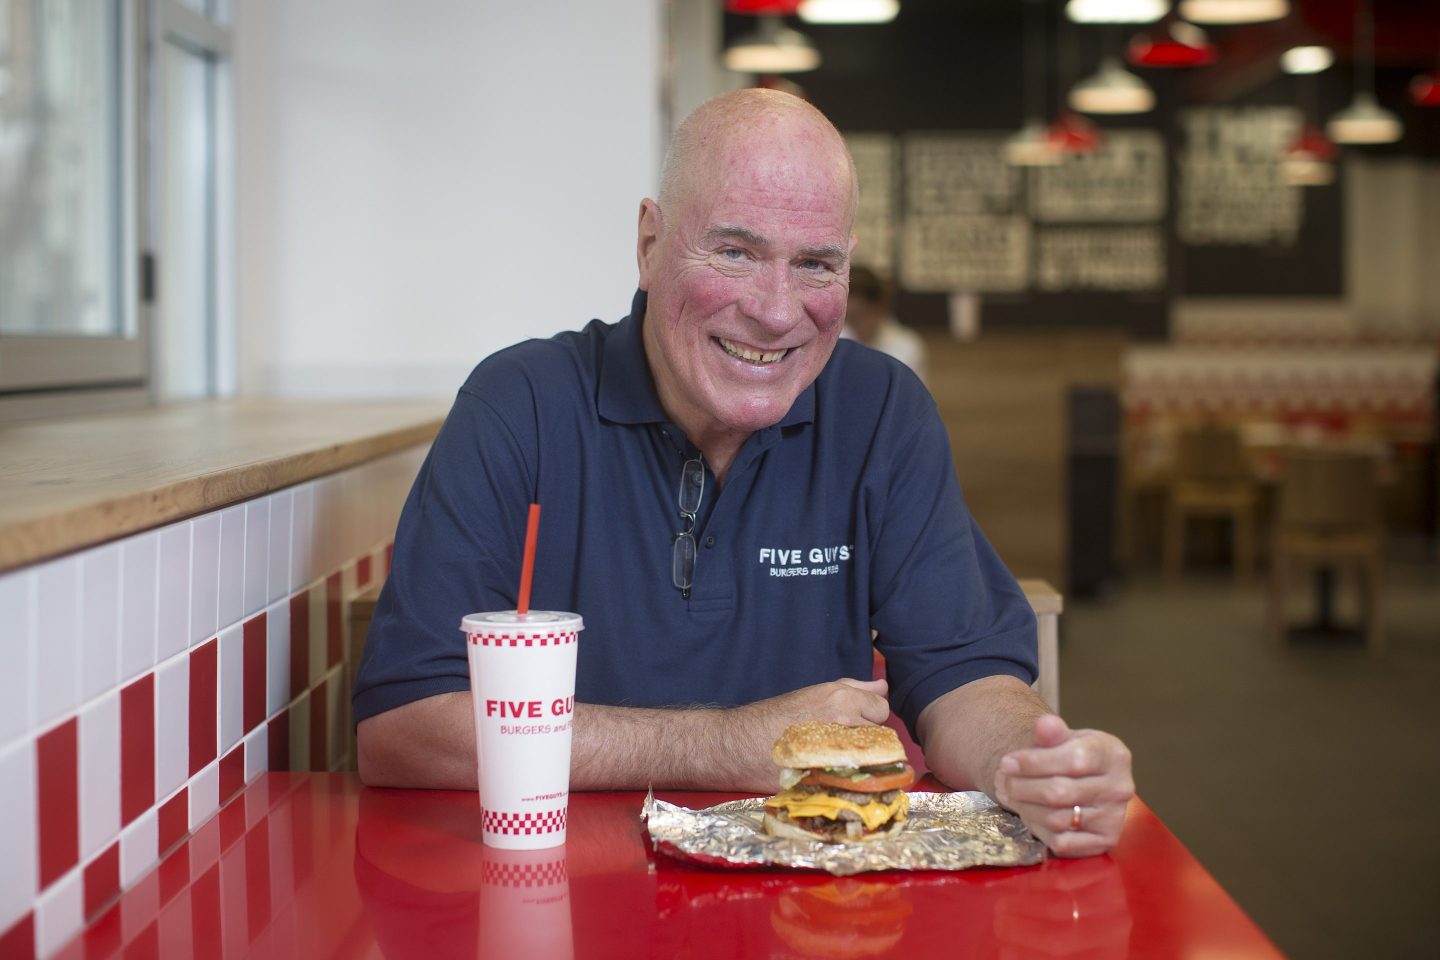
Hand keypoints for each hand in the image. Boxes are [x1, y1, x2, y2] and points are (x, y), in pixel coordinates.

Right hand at [717, 678, 891, 789]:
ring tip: (833, 759)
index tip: (851, 723)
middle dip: (866, 739)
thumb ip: (854, 688)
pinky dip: (849, 779)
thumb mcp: (815, 693)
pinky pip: (857, 780)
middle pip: (880, 733)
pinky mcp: (830, 776)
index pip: (881, 708)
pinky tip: (831, 776)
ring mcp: (840, 750)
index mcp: (843, 698)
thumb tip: (882, 685)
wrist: (740, 744)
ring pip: (872, 756)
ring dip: (860, 759)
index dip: (868, 717)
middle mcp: (846, 720)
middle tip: (839, 743)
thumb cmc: (776, 717)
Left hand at [992, 714, 1132, 857]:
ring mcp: (1114, 818)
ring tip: (1012, 794)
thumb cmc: (1068, 756)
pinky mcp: (1104, 842)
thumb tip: (1045, 724)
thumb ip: (1051, 731)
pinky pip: (1062, 843)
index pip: (1074, 759)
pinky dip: (1038, 829)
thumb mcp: (1061, 738)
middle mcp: (1120, 788)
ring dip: (1025, 807)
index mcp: (1114, 755)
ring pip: (1056, 819)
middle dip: (1022, 787)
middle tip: (1003, 780)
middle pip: (1060, 792)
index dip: (1034, 762)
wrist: (1081, 780)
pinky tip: (1030, 813)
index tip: (1007, 762)